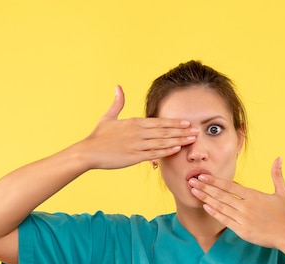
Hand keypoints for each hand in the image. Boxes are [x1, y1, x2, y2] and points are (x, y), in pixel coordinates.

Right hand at [80, 86, 197, 169]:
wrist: (88, 152)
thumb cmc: (98, 136)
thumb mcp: (108, 117)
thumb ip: (117, 103)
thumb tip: (118, 86)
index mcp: (134, 122)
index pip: (158, 121)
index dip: (174, 122)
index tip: (186, 122)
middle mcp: (138, 132)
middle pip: (164, 131)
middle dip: (181, 131)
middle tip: (196, 131)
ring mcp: (137, 144)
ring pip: (162, 141)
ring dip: (179, 140)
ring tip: (192, 140)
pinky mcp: (134, 156)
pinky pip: (154, 153)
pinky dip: (166, 151)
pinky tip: (177, 149)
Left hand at [189, 157, 284, 248]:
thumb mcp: (283, 192)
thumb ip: (277, 174)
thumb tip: (279, 157)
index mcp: (254, 196)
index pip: (230, 186)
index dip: (214, 181)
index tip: (202, 176)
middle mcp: (246, 206)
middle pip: (221, 195)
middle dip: (205, 187)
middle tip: (191, 181)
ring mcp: (243, 219)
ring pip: (220, 207)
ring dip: (206, 199)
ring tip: (194, 192)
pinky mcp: (242, 231)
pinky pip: (225, 220)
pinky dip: (214, 213)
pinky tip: (206, 206)